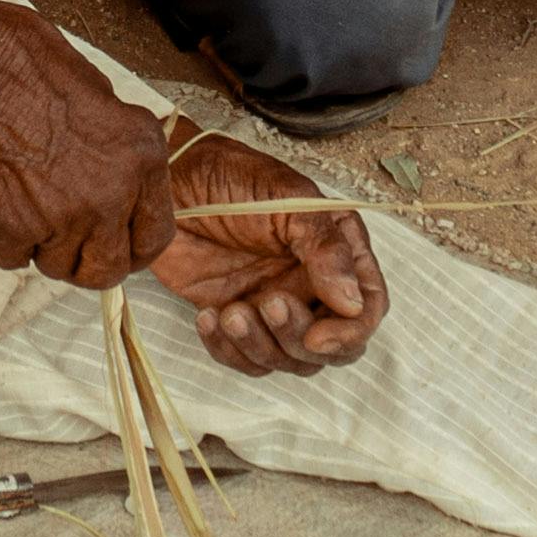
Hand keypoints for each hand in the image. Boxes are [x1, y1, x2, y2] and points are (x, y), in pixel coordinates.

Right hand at [0, 0, 176, 286]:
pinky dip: (3, 239)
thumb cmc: (18, 58)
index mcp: (141, 155)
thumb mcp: (94, 90)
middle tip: (66, 239)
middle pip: (109, 267)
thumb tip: (114, 172)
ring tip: (25, 209)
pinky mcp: (15, 228)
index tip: (115, 243)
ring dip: (43, 248)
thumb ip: (113, 145)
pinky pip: (14, 259)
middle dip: (87, 259)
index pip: (155, 234)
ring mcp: (65, 215)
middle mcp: (112, 193)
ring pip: (60, 268)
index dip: (131, 243)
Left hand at [151, 131, 386, 377]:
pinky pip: (245, 358)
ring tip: (230, 312)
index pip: (368, 307)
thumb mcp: (288, 200)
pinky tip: (207, 316)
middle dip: (299, 337)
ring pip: (288, 359)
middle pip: (332, 346)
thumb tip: (353, 304)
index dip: (350, 332)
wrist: (168, 182)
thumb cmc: (229, 177)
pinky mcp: (237, 317)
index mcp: (338, 250)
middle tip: (267, 303)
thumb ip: (326, 248)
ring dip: (260, 346)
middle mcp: (313, 283)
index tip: (318, 337)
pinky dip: (229, 349)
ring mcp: (275, 303)